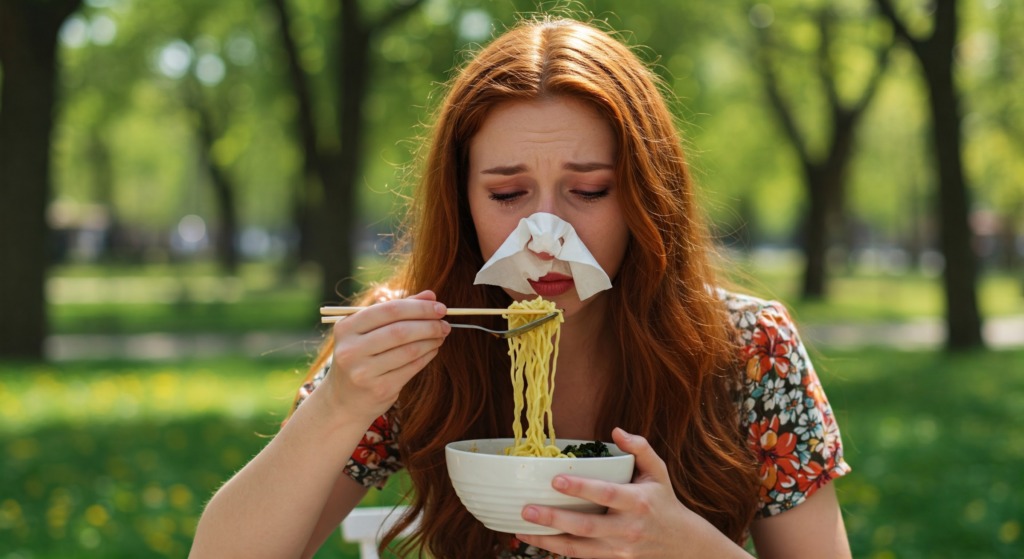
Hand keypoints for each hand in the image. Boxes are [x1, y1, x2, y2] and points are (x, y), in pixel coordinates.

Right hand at [323, 290, 449, 423]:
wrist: (344, 400)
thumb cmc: (361, 357)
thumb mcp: (369, 331)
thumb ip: (398, 309)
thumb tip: (431, 295)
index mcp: (346, 328)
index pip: (389, 310)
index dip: (419, 307)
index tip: (440, 307)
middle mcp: (351, 350)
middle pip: (400, 331)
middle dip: (429, 325)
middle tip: (445, 323)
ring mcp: (363, 372)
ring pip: (409, 350)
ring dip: (431, 340)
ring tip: (441, 335)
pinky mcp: (379, 389)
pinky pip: (411, 368)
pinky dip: (427, 356)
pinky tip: (433, 349)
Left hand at [516, 428, 744, 558]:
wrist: (682, 542)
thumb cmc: (664, 500)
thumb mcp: (658, 470)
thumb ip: (640, 447)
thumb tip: (616, 431)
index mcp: (638, 502)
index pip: (606, 494)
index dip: (581, 489)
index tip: (556, 480)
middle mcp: (628, 528)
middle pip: (587, 527)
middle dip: (555, 519)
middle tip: (527, 509)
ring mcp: (620, 548)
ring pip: (580, 548)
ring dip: (550, 540)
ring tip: (523, 528)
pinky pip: (582, 556)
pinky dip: (558, 549)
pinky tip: (538, 539)